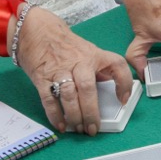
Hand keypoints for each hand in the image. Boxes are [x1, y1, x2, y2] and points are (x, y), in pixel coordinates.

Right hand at [17, 7, 133, 135]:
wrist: (36, 31)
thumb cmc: (65, 45)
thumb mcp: (88, 52)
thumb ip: (100, 70)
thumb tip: (115, 91)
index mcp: (93, 55)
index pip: (116, 65)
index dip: (123, 83)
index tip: (123, 99)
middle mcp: (78, 62)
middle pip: (87, 88)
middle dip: (91, 112)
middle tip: (93, 128)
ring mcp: (59, 70)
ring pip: (68, 95)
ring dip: (74, 116)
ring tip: (78, 128)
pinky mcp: (42, 77)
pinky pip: (49, 99)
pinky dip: (55, 115)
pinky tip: (60, 125)